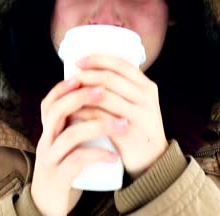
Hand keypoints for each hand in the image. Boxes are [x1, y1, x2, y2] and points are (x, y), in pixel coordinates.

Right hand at [31, 78, 122, 214]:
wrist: (48, 202)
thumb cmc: (64, 167)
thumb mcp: (65, 143)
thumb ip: (74, 124)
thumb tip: (99, 98)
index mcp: (49, 131)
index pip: (50, 102)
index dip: (64, 87)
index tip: (82, 74)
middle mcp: (46, 141)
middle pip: (56, 112)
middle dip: (80, 97)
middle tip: (104, 91)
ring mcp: (51, 159)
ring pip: (69, 136)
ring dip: (98, 126)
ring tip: (122, 124)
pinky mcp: (59, 178)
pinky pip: (77, 162)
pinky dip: (98, 156)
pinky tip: (114, 156)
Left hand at [72, 54, 168, 178]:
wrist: (152, 161)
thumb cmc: (138, 129)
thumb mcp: (140, 105)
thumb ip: (125, 89)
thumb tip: (92, 70)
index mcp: (147, 87)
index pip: (121, 65)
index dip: (98, 59)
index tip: (78, 61)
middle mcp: (146, 98)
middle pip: (109, 78)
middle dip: (86, 75)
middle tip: (70, 79)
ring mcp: (139, 116)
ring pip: (103, 96)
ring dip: (81, 93)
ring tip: (66, 94)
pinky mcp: (128, 133)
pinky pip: (99, 117)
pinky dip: (82, 112)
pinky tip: (71, 112)